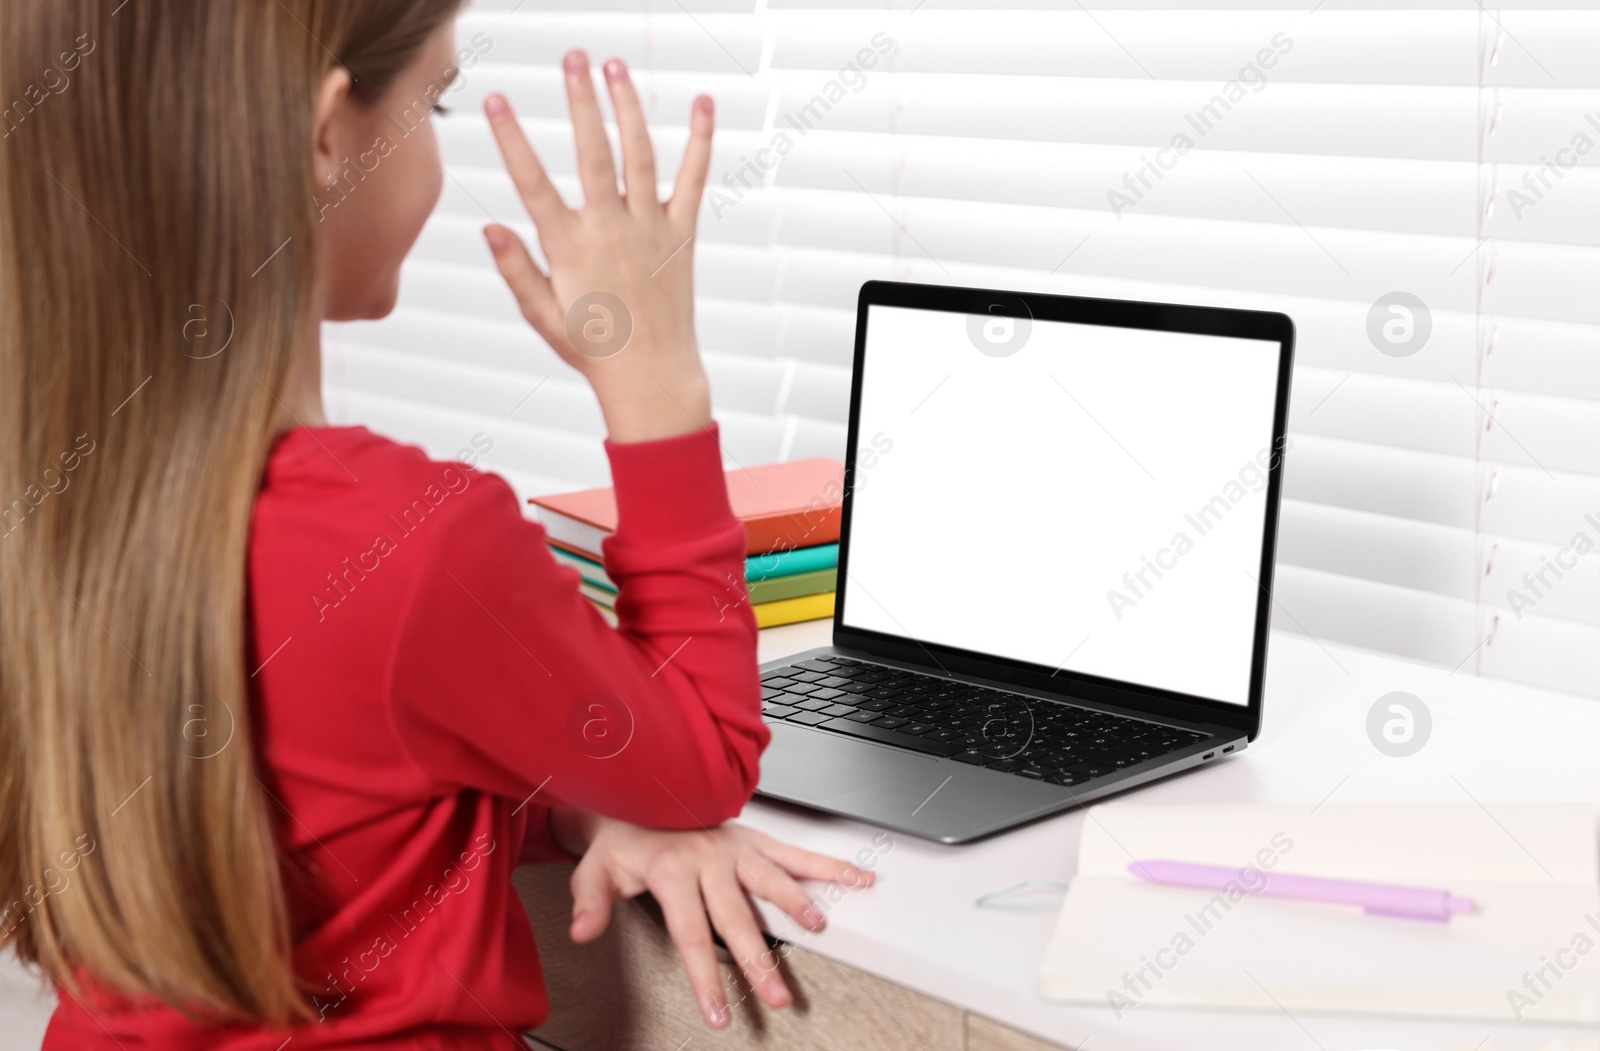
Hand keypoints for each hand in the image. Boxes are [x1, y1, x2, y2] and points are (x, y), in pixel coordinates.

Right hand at [483, 51, 714, 443]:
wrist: (652, 377)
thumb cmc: (594, 349)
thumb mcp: (542, 315)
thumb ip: (516, 268)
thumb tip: (488, 227)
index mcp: (569, 247)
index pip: (531, 182)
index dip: (510, 138)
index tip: (494, 100)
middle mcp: (610, 229)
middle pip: (592, 153)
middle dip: (580, 101)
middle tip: (571, 57)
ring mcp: (650, 229)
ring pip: (638, 155)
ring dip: (627, 107)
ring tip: (614, 67)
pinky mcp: (682, 235)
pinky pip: (693, 179)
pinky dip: (700, 141)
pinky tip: (702, 103)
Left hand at [551, 810, 874, 1027]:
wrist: (644, 791)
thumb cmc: (625, 836)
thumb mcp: (596, 867)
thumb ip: (592, 901)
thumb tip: (583, 930)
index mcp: (672, 871)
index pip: (690, 933)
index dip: (705, 975)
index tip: (717, 1011)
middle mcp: (709, 859)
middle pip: (737, 917)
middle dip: (758, 961)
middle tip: (775, 996)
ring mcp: (736, 848)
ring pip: (772, 882)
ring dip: (797, 906)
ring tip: (817, 930)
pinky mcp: (755, 841)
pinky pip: (795, 854)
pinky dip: (829, 866)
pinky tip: (857, 877)